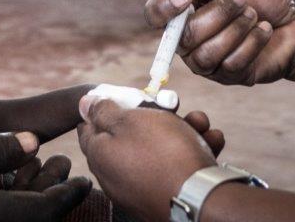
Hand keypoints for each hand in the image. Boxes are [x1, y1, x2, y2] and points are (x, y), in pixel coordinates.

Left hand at [77, 100, 218, 219]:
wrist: (200, 199)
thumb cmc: (162, 153)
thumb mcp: (129, 120)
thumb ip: (103, 111)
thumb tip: (83, 104)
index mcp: (100, 155)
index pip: (90, 127)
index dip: (106, 107)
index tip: (127, 97)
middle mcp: (116, 175)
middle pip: (131, 135)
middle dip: (156, 115)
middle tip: (174, 106)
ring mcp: (142, 188)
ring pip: (161, 148)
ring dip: (183, 130)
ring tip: (200, 123)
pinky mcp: (167, 196)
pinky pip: (176, 168)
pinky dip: (193, 152)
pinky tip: (211, 140)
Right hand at [144, 0, 294, 85]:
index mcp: (184, 11)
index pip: (155, 13)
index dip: (163, 7)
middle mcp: (188, 39)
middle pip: (185, 36)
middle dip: (218, 14)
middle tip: (243, 0)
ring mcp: (207, 61)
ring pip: (207, 53)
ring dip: (235, 30)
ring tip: (254, 16)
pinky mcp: (229, 77)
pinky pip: (231, 64)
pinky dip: (252, 43)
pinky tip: (264, 31)